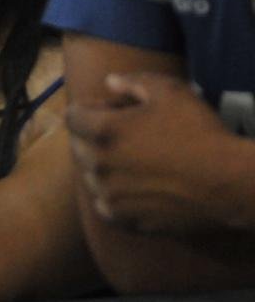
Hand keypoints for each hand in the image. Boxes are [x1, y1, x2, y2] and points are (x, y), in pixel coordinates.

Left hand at [66, 72, 244, 233]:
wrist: (229, 183)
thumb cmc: (200, 133)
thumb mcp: (171, 92)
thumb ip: (134, 82)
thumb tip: (110, 81)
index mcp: (104, 132)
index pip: (73, 116)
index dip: (89, 109)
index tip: (110, 110)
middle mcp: (98, 165)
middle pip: (77, 146)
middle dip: (91, 136)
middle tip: (122, 134)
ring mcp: (109, 195)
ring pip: (89, 177)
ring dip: (100, 166)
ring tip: (129, 160)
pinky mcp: (124, 219)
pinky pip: (105, 205)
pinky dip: (111, 195)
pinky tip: (132, 187)